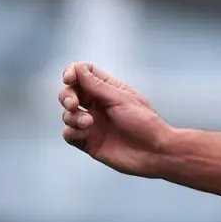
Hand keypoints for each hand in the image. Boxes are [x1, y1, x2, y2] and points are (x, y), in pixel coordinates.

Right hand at [58, 62, 172, 176]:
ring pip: (68, 114)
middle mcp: (98, 105)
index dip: (73, 72)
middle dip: (67, 96)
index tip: (68, 78)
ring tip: (88, 123)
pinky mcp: (88, 141)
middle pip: (71, 92)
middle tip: (73, 103)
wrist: (153, 152)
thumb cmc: (145, 123)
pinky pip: (69, 134)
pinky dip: (72, 132)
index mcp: (109, 90)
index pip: (84, 73)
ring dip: (72, 116)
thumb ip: (97, 86)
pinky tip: (85, 133)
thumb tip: (78, 69)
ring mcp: (92, 123)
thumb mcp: (121, 99)